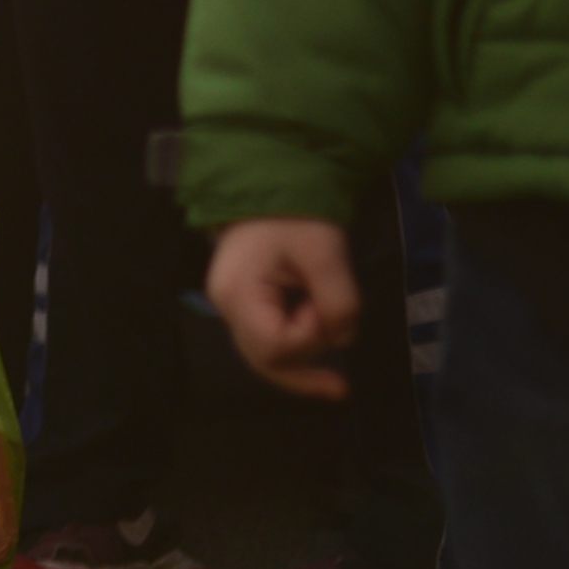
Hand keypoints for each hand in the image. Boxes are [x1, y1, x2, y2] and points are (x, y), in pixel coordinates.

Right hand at [208, 216, 363, 402]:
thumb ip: (338, 301)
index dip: (310, 339)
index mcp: (239, 294)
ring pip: (262, 356)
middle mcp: (226, 306)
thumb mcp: (325, 253)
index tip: (330, 310)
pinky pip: (266, 339)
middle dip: (304, 370)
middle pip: (262, 360)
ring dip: (300, 363)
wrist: (272, 181)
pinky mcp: (245, 302)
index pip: (275, 345)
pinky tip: (316, 355)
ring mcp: (232, 305)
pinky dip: (293, 351)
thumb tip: (343, 339)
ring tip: (334, 380)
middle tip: (342, 388)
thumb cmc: (295, 215)